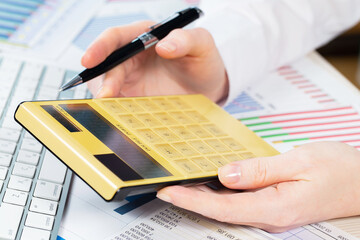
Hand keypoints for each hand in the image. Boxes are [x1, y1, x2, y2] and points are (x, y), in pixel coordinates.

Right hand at [82, 21, 228, 102]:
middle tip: (106, 96)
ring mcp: (132, 81)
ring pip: (107, 87)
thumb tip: (164, 46)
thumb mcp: (202, 45)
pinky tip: (119, 119)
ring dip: (106, 98)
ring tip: (111, 110)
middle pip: (107, 66)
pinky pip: (119, 106)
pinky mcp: (135, 100)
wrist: (209, 89)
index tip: (89, 60)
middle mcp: (133, 58)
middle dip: (103, 80)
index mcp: (143, 37)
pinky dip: (116, 112)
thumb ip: (186, 40)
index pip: (115, 38)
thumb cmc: (203, 62)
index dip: (100, 47)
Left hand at [156, 141, 359, 231]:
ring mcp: (271, 212)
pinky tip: (210, 182)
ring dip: (203, 196)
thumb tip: (227, 174)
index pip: (223, 208)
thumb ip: (261, 170)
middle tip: (166, 186)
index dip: (193, 200)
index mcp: (275, 208)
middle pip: (221, 210)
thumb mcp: (300, 162)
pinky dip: (221, 192)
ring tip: (180, 183)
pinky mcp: (272, 204)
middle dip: (191, 199)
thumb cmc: (339, 171)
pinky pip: (240, 200)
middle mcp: (270, 215)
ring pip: (228, 206)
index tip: (169, 191)